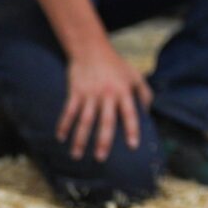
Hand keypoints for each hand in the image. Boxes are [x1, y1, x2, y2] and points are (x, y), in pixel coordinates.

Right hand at [59, 40, 150, 162]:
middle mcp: (107, 94)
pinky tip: (60, 138)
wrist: (92, 49)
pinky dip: (64, 125)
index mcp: (124, 92)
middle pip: (106, 121)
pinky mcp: (75, 92)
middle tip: (100, 158)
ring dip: (79, 139)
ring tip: (76, 155)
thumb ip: (144, 93)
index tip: (133, 146)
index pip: (130, 114)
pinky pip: (68, 111)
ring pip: (85, 120)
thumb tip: (147, 113)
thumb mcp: (135, 75)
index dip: (132, 130)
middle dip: (103, 141)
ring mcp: (90, 94)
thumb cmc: (116, 64)